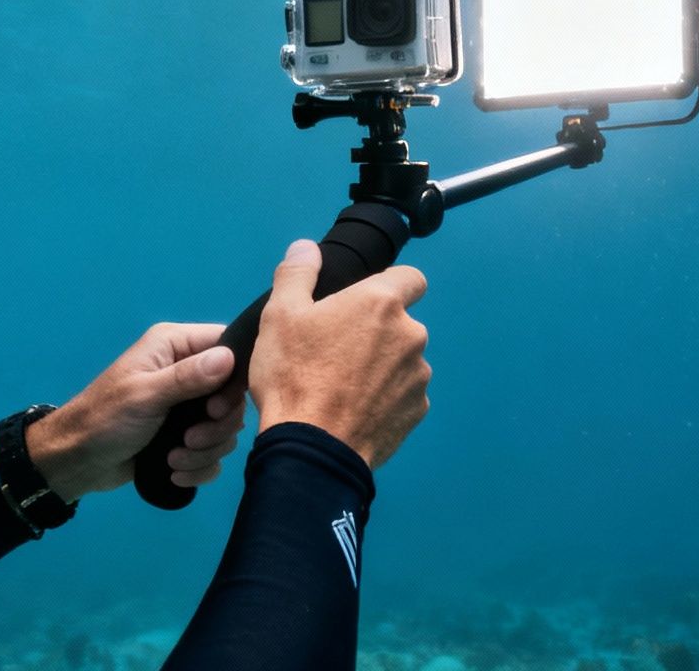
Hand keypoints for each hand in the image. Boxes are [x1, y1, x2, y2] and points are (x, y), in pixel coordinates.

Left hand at [22, 323, 247, 502]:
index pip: (228, 345)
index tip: (217, 408)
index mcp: (175, 345)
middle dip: (216, 425)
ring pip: (226, 427)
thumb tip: (229, 358)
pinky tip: (175, 471)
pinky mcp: (186, 436)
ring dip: (205, 450)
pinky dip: (199, 466)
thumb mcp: (144, 395)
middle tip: (191, 439)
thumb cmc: (103, 419)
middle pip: (233, 394)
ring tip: (174, 459)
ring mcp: (187, 406)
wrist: (76, 462)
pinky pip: (213, 451)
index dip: (234, 378)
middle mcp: (186, 370)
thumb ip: (187, 377)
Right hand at [248, 239, 430, 468]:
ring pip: (402, 360)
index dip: (391, 285)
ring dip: (381, 366)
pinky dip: (384, 398)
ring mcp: (418, 376)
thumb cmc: (294, 377)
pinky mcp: (417, 411)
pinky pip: (403, 394)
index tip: (364, 302)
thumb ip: (297, 274)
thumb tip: (306, 247)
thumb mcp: (280, 316)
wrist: (313, 450)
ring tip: (342, 385)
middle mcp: (411, 335)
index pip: (411, 278)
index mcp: (381, 303)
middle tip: (335, 350)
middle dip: (376, 331)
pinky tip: (354, 409)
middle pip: (401, 323)